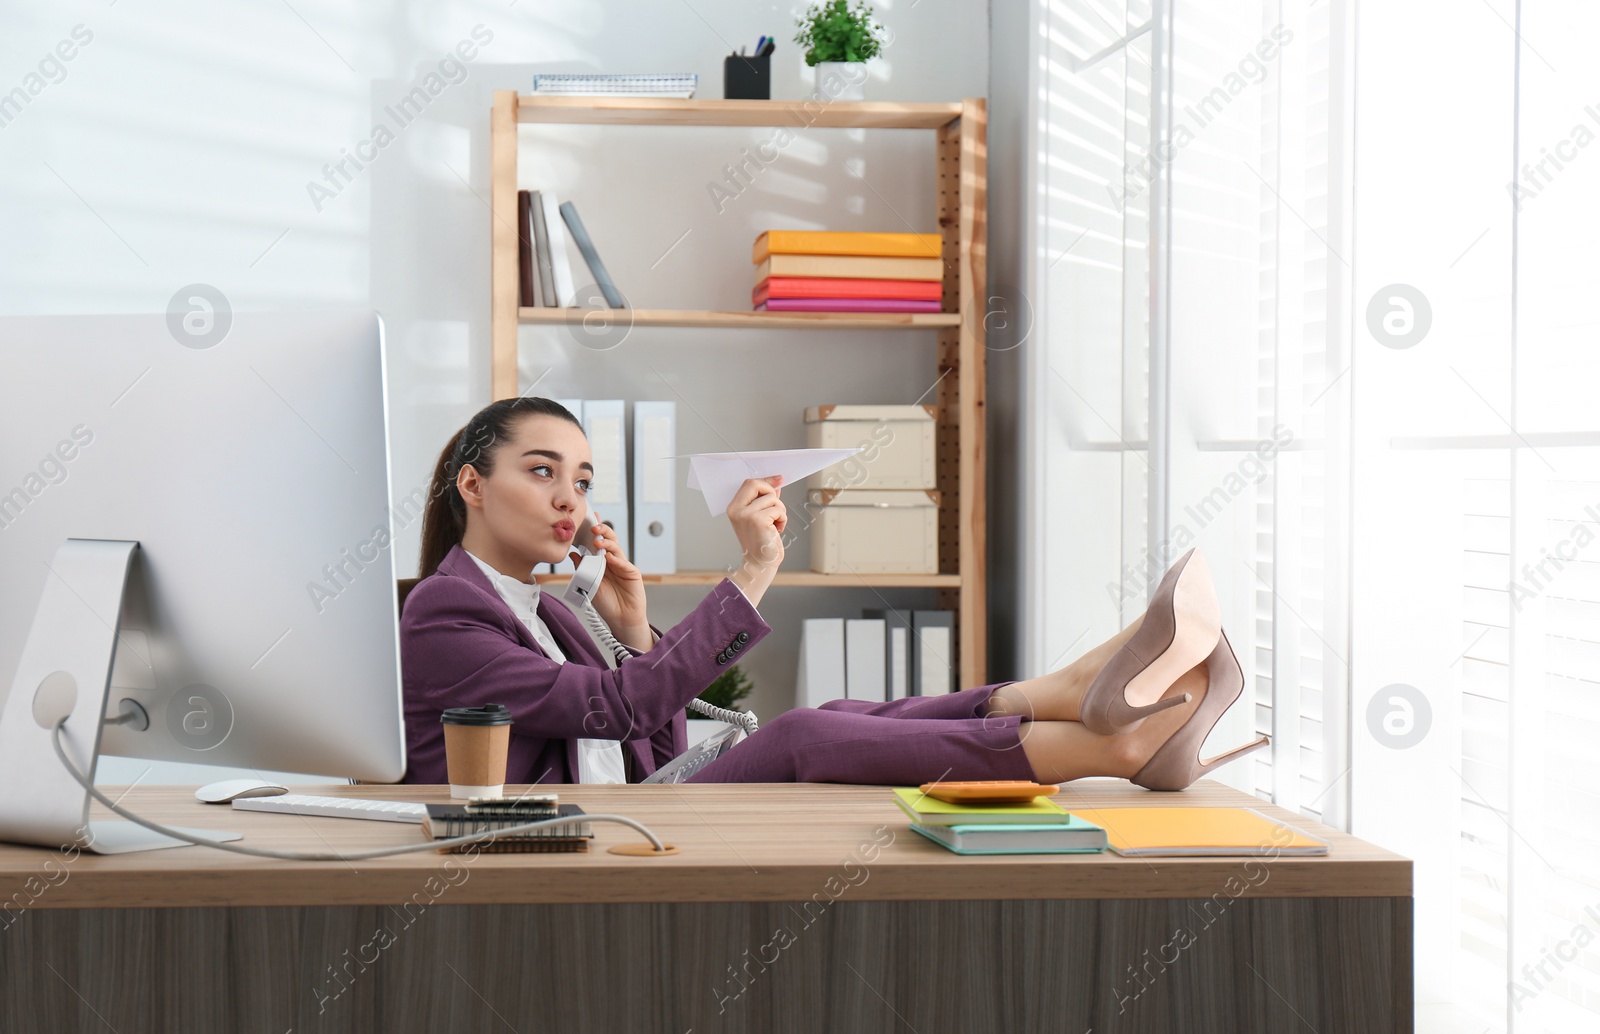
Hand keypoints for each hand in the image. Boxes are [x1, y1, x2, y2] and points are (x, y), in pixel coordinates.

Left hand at [569, 513, 651, 650]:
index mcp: (602, 562)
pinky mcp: (632, 573)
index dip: (594, 531)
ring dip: (607, 543)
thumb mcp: (589, 585)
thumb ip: (583, 569)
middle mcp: (612, 561)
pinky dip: (616, 559)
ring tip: (598, 541)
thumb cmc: (606, 604)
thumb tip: (573, 553)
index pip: (598, 542)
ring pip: (616, 548)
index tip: (588, 519)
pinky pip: (623, 563)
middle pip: (609, 540)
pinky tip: (609, 557)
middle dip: (602, 531)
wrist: (621, 619)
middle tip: (594, 526)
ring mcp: (623, 566)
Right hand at [726, 476, 785, 606]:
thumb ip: (764, 500)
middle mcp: (737, 510)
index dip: (765, 481)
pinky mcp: (758, 520)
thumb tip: (775, 484)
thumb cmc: (761, 542)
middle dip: (772, 492)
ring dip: (780, 511)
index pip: (749, 483)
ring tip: (775, 524)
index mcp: (733, 508)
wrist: (760, 564)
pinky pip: (778, 509)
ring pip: (772, 498)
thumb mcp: (759, 517)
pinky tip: (777, 530)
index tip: (778, 479)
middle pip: (756, 484)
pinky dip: (782, 519)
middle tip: (776, 509)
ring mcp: (746, 515)